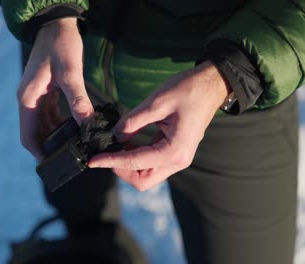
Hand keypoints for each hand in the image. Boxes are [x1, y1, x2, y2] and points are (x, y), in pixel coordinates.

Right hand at [17, 18, 93, 158]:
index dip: (38, 153)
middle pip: (35, 132)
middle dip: (50, 146)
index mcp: (28, 98)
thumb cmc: (60, 45)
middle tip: (70, 156)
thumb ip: (78, 100)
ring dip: (56, 135)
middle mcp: (28, 99)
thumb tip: (88, 125)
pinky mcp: (44, 92)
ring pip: (43, 125)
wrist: (56, 24)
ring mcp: (35, 96)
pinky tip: (76, 127)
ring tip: (76, 144)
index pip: (27, 135)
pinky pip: (50, 114)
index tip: (53, 164)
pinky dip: (61, 123)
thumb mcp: (70, 73)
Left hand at [88, 61, 230, 190]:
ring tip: (113, 147)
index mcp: (174, 150)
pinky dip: (136, 158)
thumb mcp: (156, 103)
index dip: (111, 162)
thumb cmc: (188, 90)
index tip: (93, 160)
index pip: (135, 163)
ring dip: (128, 165)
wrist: (211, 85)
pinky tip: (126, 143)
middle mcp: (178, 160)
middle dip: (120, 170)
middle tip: (105, 153)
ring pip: (146, 175)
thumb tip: (114, 136)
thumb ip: (132, 122)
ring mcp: (178, 158)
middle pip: (141, 180)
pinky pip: (152, 163)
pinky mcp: (175, 152)